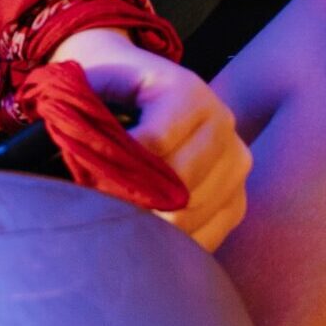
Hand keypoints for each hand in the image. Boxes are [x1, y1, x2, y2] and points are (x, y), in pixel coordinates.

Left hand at [51, 27, 250, 252]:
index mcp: (187, 90)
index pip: (156, 143)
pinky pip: (211, 233)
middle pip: (182, 184)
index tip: (89, 182)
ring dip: (153, 225)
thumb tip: (87, 164)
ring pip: (195, 213)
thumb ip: (87, 114)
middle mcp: (222, 122)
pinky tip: (146, 234)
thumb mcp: (89, 83)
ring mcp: (236, 161)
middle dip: (137, 202)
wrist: (135, 89)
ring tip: (119, 220)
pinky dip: (174, 243)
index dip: (119, 170)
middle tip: (102, 212)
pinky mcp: (237, 196)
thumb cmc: (104, 88)